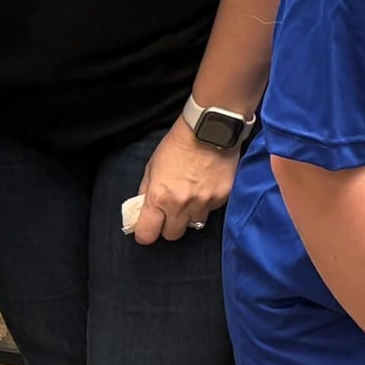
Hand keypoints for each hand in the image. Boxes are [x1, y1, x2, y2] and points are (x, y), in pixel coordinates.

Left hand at [130, 123, 237, 245]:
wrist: (210, 129)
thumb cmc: (178, 144)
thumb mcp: (152, 167)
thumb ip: (147, 192)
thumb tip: (142, 212)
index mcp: (159, 197)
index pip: (147, 235)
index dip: (146, 233)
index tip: (149, 228)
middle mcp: (181, 204)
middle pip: (172, 235)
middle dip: (169, 225)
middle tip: (171, 210)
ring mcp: (204, 202)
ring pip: (195, 224)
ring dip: (190, 215)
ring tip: (192, 196)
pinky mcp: (222, 197)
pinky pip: (212, 210)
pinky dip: (207, 203)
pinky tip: (207, 186)